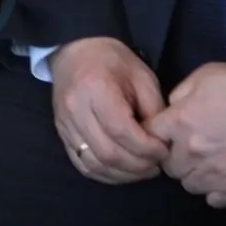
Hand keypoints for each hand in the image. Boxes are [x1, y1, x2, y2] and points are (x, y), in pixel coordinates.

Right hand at [49, 37, 168, 183]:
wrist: (76, 51)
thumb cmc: (113, 61)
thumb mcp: (142, 77)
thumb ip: (153, 111)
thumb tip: (161, 144)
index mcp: (96, 88)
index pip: (121, 131)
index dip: (146, 148)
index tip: (164, 150)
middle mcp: (75, 109)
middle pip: (107, 153)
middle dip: (138, 166)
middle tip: (157, 164)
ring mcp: (65, 124)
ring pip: (94, 164)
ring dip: (123, 174)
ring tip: (143, 169)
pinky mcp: (62, 134)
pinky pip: (82, 165)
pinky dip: (105, 174)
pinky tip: (123, 171)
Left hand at [147, 63, 225, 207]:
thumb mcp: (202, 76)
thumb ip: (179, 94)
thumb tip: (171, 109)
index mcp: (179, 122)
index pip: (150, 135)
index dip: (155, 133)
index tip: (164, 132)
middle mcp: (192, 151)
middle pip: (168, 166)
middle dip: (173, 156)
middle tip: (186, 147)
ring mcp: (214, 173)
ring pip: (188, 185)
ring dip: (192, 174)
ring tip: (204, 163)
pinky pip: (213, 200)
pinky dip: (214, 190)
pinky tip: (220, 176)